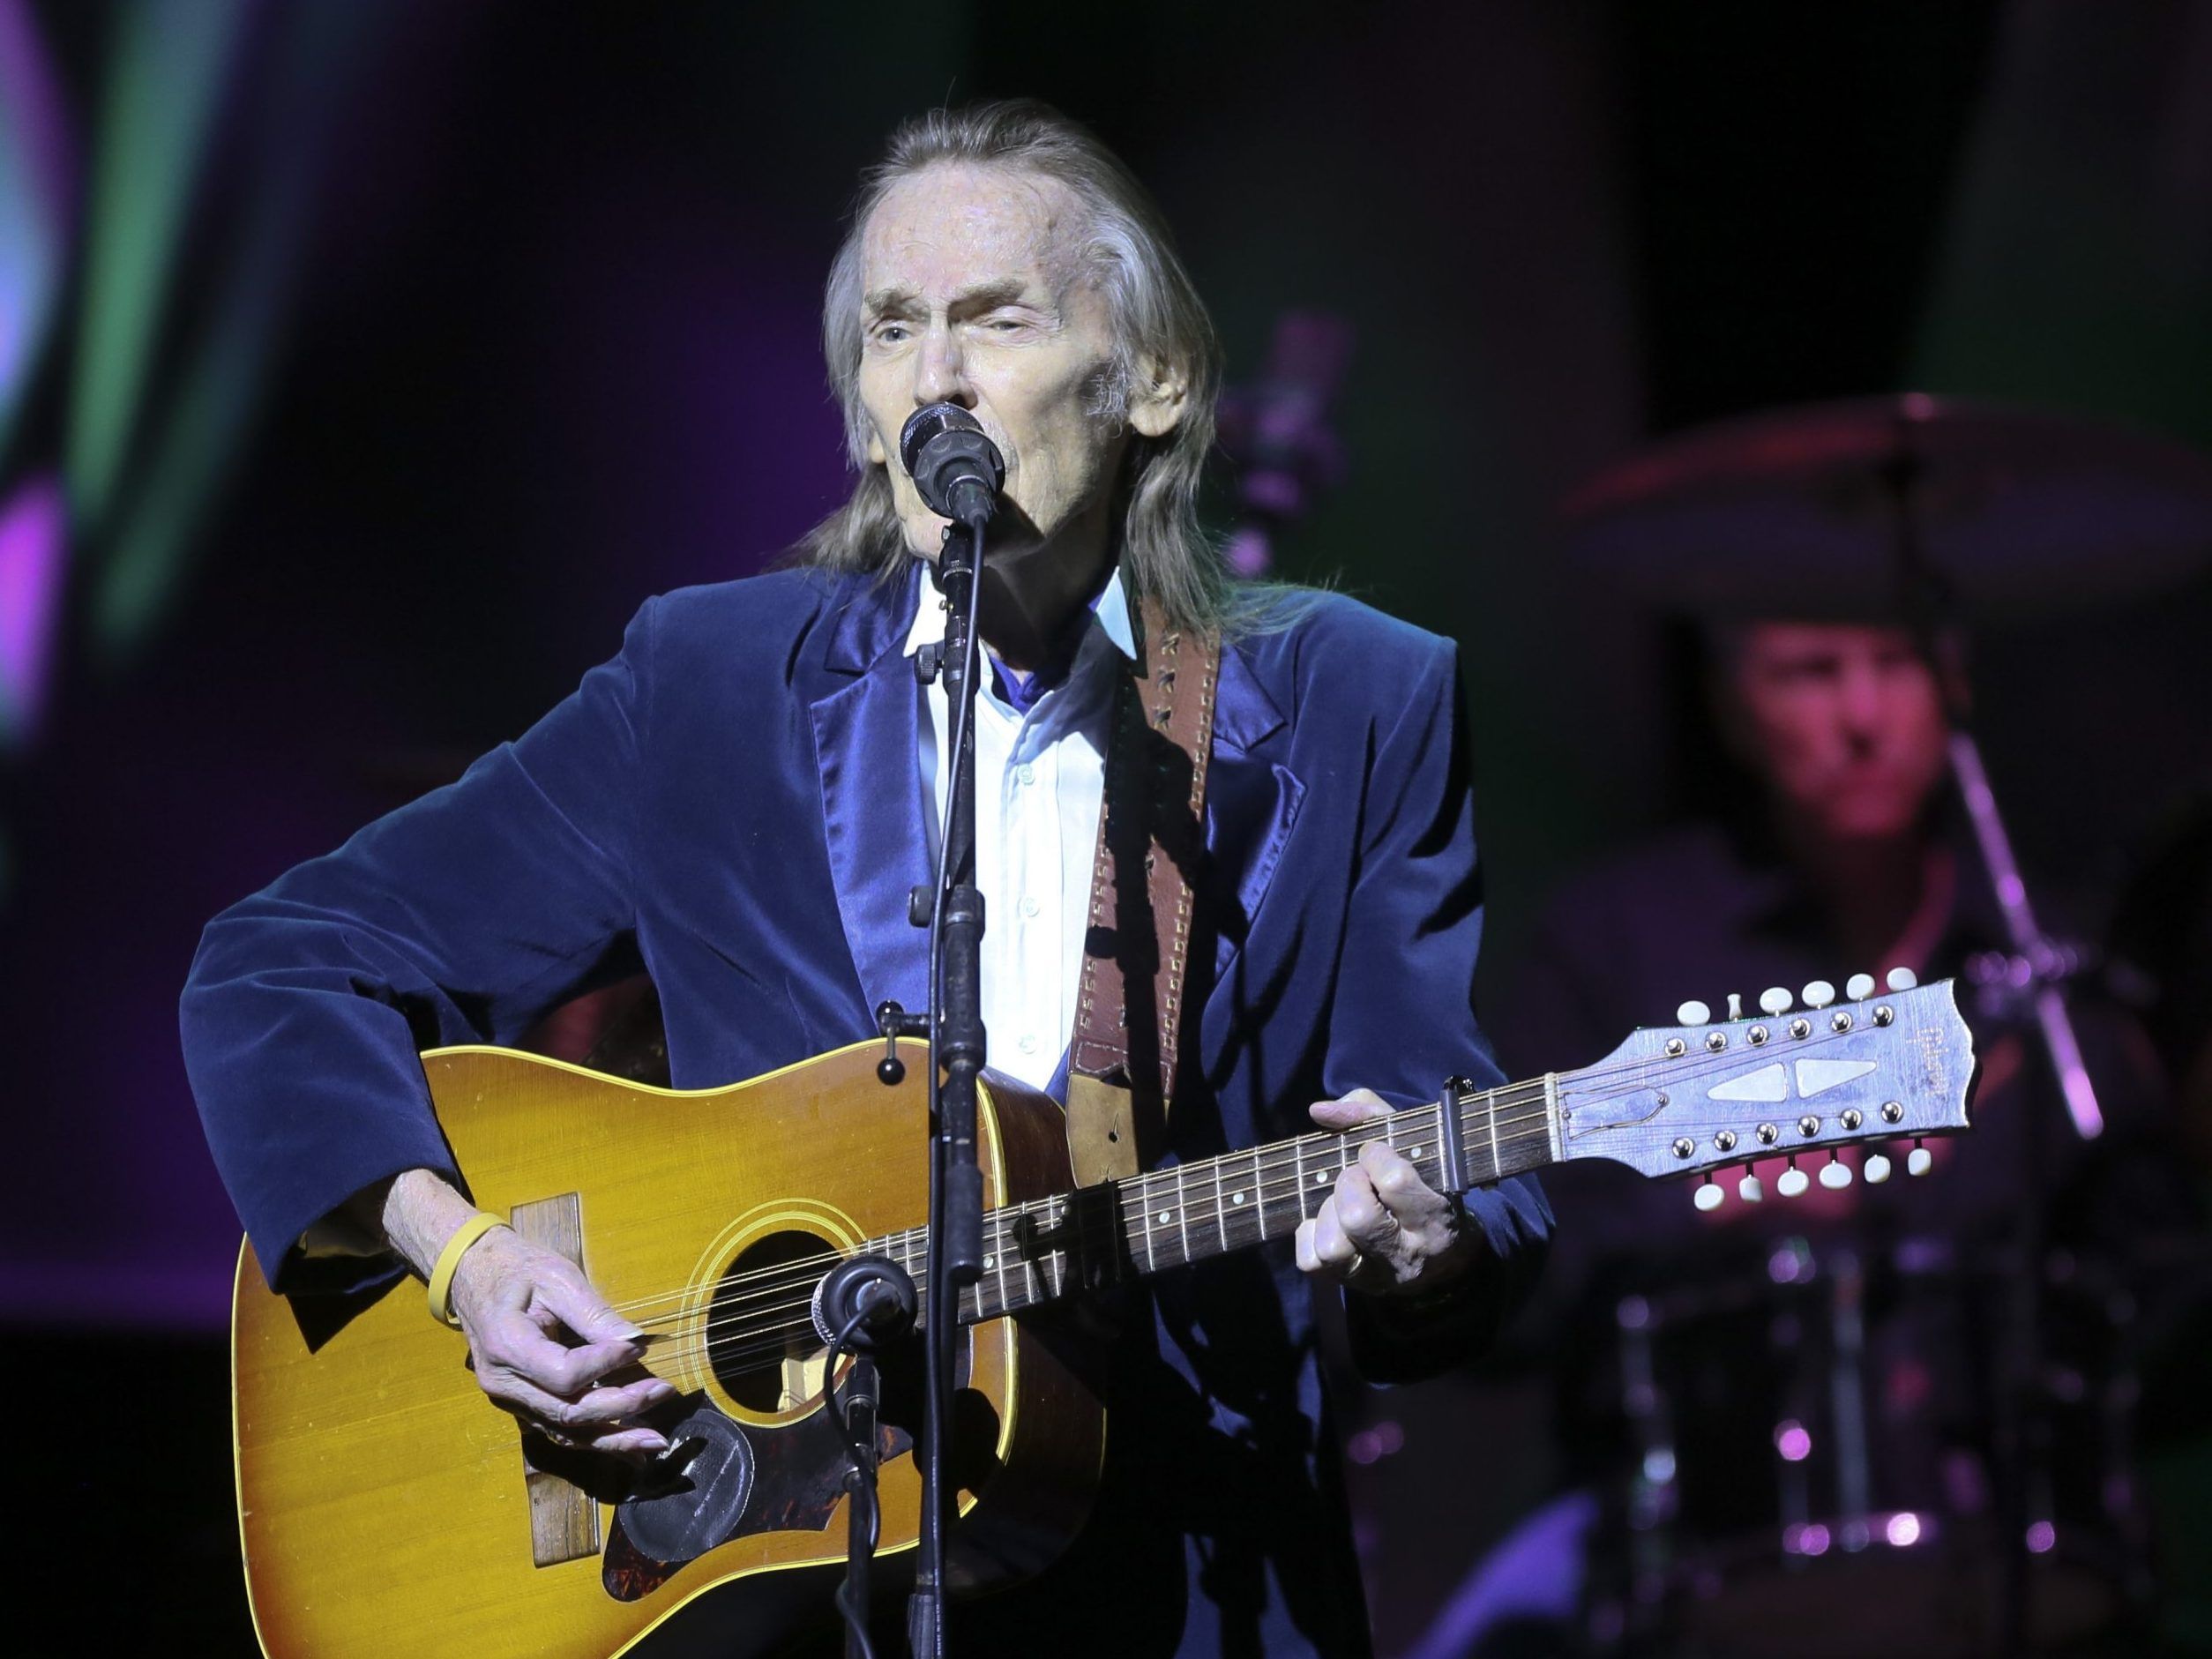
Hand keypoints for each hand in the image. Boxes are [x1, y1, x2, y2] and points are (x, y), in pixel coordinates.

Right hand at [447, 1227, 675, 1458]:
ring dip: (614, 1439)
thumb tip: (636, 1341)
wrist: (473, 1276)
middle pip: (568, 1412)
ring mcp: (510, 1400)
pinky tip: (632, 1448)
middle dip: (621, 1406)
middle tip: (663, 1391)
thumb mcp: (557, 1278)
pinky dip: (597, 1439)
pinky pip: (560, 1430)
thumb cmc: (517, 1269)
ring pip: (565, 1432)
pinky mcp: (521, 1405)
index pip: (565, 1374)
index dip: (607, 1365)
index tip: (641, 1346)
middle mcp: (504, 1385)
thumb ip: (594, 1314)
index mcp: (507, 1347)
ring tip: (656, 1440)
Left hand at [1294, 1090, 1476, 1297]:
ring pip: (1331, 1248)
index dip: (1375, 1156)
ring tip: (1342, 1202)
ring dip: (1328, 1214)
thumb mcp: (1416, 1144)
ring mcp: (1377, 1276)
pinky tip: (1327, 1220)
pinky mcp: (1349, 1285)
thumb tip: (1319, 1110)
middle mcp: (1407, 1254)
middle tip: (1356, 1176)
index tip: (1374, 1151)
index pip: (1394, 1181)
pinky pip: (1311, 1263)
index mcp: (1434, 1217)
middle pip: (1357, 1217)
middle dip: (1348, 1184)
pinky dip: (1310, 1235)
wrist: (1446, 1259)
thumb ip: (1370, 1115)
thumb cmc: (1426, 1185)